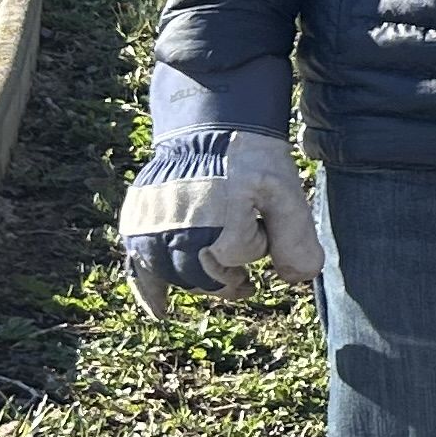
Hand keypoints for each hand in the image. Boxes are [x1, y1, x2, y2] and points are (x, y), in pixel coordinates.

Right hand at [118, 129, 321, 320]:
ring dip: (198, 274)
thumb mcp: (285, 192)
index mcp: (218, 232)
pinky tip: (160, 311)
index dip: (256, 240)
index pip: (241, 261)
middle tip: (244, 238)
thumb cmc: (250, 157)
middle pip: (209, 279)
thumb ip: (295, 237)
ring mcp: (152, 233)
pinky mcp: (136, 226)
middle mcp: (179, 238)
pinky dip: (151, 293)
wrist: (206, 125)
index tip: (257, 214)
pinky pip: (139, 272)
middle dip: (229, 265)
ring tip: (215, 254)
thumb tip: (300, 279)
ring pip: (180, 278)